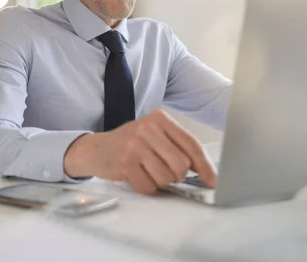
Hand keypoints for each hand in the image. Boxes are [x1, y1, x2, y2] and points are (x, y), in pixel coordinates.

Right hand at [64, 110, 215, 194]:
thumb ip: (176, 147)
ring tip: (146, 171)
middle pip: (181, 164)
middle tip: (163, 172)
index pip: (191, 144)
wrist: (95, 148)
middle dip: (175, 176)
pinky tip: (136, 176)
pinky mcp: (125, 161)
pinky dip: (145, 187)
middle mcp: (148, 127)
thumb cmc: (128, 144)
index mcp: (160, 118)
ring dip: (158, 181)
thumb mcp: (153, 136)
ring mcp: (135, 144)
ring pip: (166, 177)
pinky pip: (148, 186)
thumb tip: (203, 170)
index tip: (211, 180)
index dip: (204, 166)